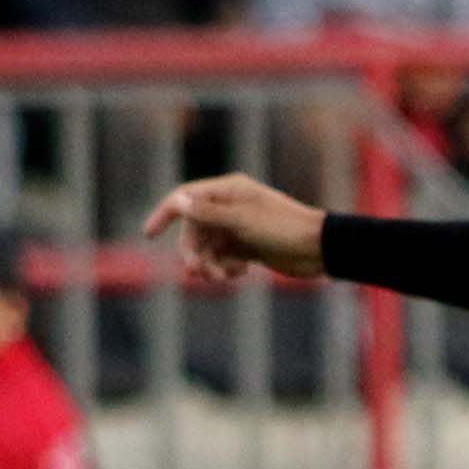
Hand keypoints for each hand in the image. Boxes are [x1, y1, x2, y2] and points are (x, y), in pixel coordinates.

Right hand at [142, 171, 328, 282]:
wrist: (320, 250)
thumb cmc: (284, 228)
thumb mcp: (243, 220)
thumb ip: (209, 213)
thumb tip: (178, 201)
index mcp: (228, 191)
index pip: (185, 198)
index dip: (164, 214)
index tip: (148, 234)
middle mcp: (230, 207)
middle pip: (193, 230)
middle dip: (193, 251)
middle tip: (200, 271)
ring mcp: (239, 228)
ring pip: (208, 247)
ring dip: (209, 263)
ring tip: (221, 277)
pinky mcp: (248, 247)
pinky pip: (223, 258)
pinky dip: (225, 267)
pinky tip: (240, 272)